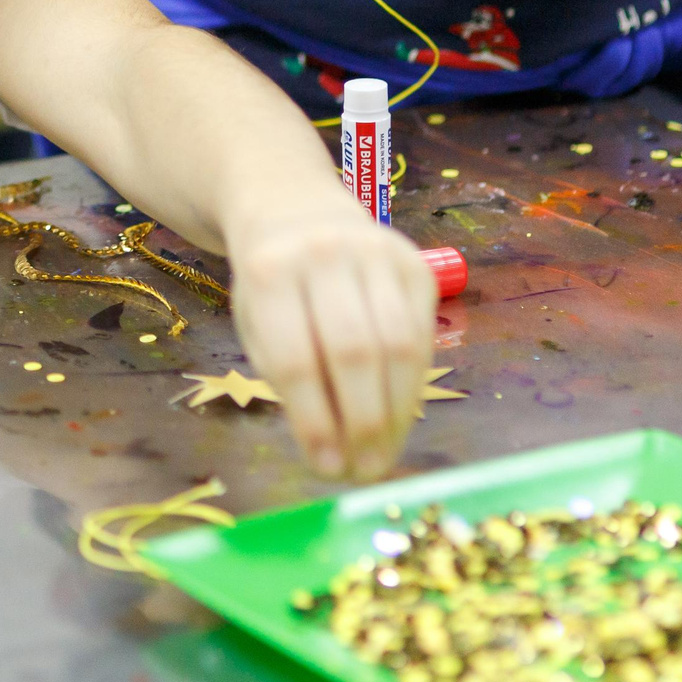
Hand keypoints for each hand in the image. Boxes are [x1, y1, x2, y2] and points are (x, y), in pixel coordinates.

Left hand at [225, 199, 437, 479]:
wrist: (295, 210)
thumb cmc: (272, 285)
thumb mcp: (258, 324)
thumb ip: (289, 379)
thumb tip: (334, 452)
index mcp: (269, 272)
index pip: (296, 359)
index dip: (314, 420)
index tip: (326, 468)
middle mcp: (324, 253)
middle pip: (355, 351)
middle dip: (362, 422)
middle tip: (365, 470)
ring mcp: (375, 252)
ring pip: (400, 345)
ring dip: (397, 411)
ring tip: (385, 453)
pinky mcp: (415, 262)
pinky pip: (423, 333)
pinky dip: (415, 384)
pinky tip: (401, 414)